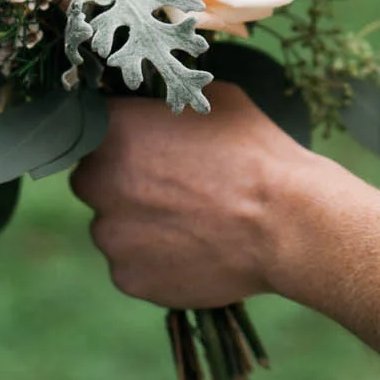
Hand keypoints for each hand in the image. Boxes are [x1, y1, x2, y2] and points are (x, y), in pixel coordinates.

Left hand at [69, 80, 318, 308]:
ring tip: (191, 222)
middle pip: (94, 180)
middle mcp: (99, 181)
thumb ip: (169, 103)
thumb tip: (159, 104)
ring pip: (112, 227)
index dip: (119, 138)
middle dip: (121, 182)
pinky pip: (131, 265)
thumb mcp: (214, 101)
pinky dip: (154, 260)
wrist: (286, 222)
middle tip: (169, 187)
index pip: (93, 128)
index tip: (145, 146)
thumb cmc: (255, 153)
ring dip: (138, 224)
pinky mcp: (128, 278)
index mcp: (114, 129)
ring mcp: (110, 235)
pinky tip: (193, 249)